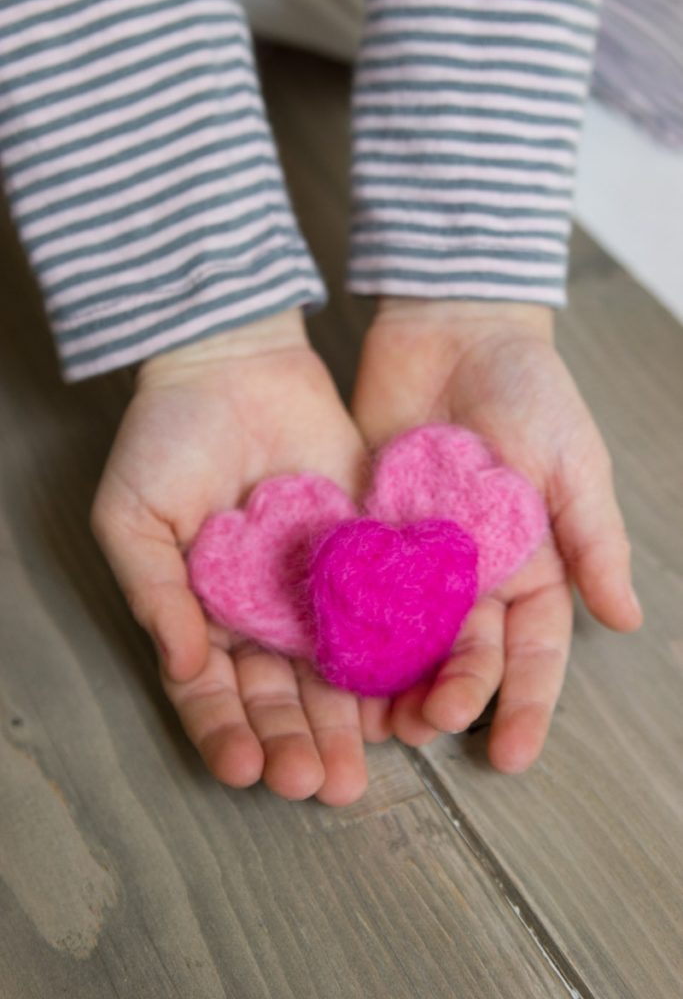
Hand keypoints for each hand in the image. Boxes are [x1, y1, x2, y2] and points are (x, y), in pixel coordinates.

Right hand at [92, 309, 369, 804]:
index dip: (226, 731)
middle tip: (320, 785)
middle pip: (282, 693)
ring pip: (337, 668)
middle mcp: (262, 613)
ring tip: (366, 764)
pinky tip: (408, 694)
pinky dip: (396, 654)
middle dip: (299, 741)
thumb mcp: (134, 513)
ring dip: (350, 719)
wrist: (236, 362)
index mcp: (204, 613)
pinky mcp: (365, 553)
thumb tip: (179, 664)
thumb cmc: (168, 435)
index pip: (214, 689)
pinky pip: (383, 612)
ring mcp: (316, 587)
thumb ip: (154, 589)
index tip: (245, 768)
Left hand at [352, 298, 641, 771]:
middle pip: (463, 654)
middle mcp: (472, 575)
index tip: (513, 755)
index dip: (527, 703)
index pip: (532, 650)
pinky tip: (330, 662)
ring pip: (406, 636)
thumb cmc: (527, 388)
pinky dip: (346, 626)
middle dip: (452, 696)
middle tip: (431, 730)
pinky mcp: (366, 531)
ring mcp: (416, 557)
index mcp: (530, 566)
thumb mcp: (572, 459)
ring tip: (378, 722)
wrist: (452, 328)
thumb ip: (593, 537)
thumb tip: (627, 618)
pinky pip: (355, 588)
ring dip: (394, 680)